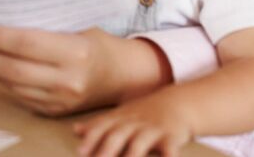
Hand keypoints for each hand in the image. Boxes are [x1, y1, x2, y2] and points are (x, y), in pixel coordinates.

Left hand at [0, 26, 170, 116]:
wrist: (124, 76)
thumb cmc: (96, 40)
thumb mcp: (76, 24)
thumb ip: (43, 23)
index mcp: (75, 52)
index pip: (25, 43)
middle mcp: (68, 80)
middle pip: (12, 69)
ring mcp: (61, 101)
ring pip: (11, 84)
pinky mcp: (54, 111)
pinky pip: (19, 95)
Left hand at [73, 91, 194, 156]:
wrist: (178, 103)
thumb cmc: (144, 114)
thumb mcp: (121, 115)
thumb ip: (99, 124)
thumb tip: (75, 130)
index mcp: (120, 119)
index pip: (102, 128)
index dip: (91, 139)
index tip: (81, 152)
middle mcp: (134, 124)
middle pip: (118, 135)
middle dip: (107, 148)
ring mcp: (153, 130)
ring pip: (140, 143)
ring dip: (132, 154)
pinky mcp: (171, 138)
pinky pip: (170, 148)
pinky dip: (168, 156)